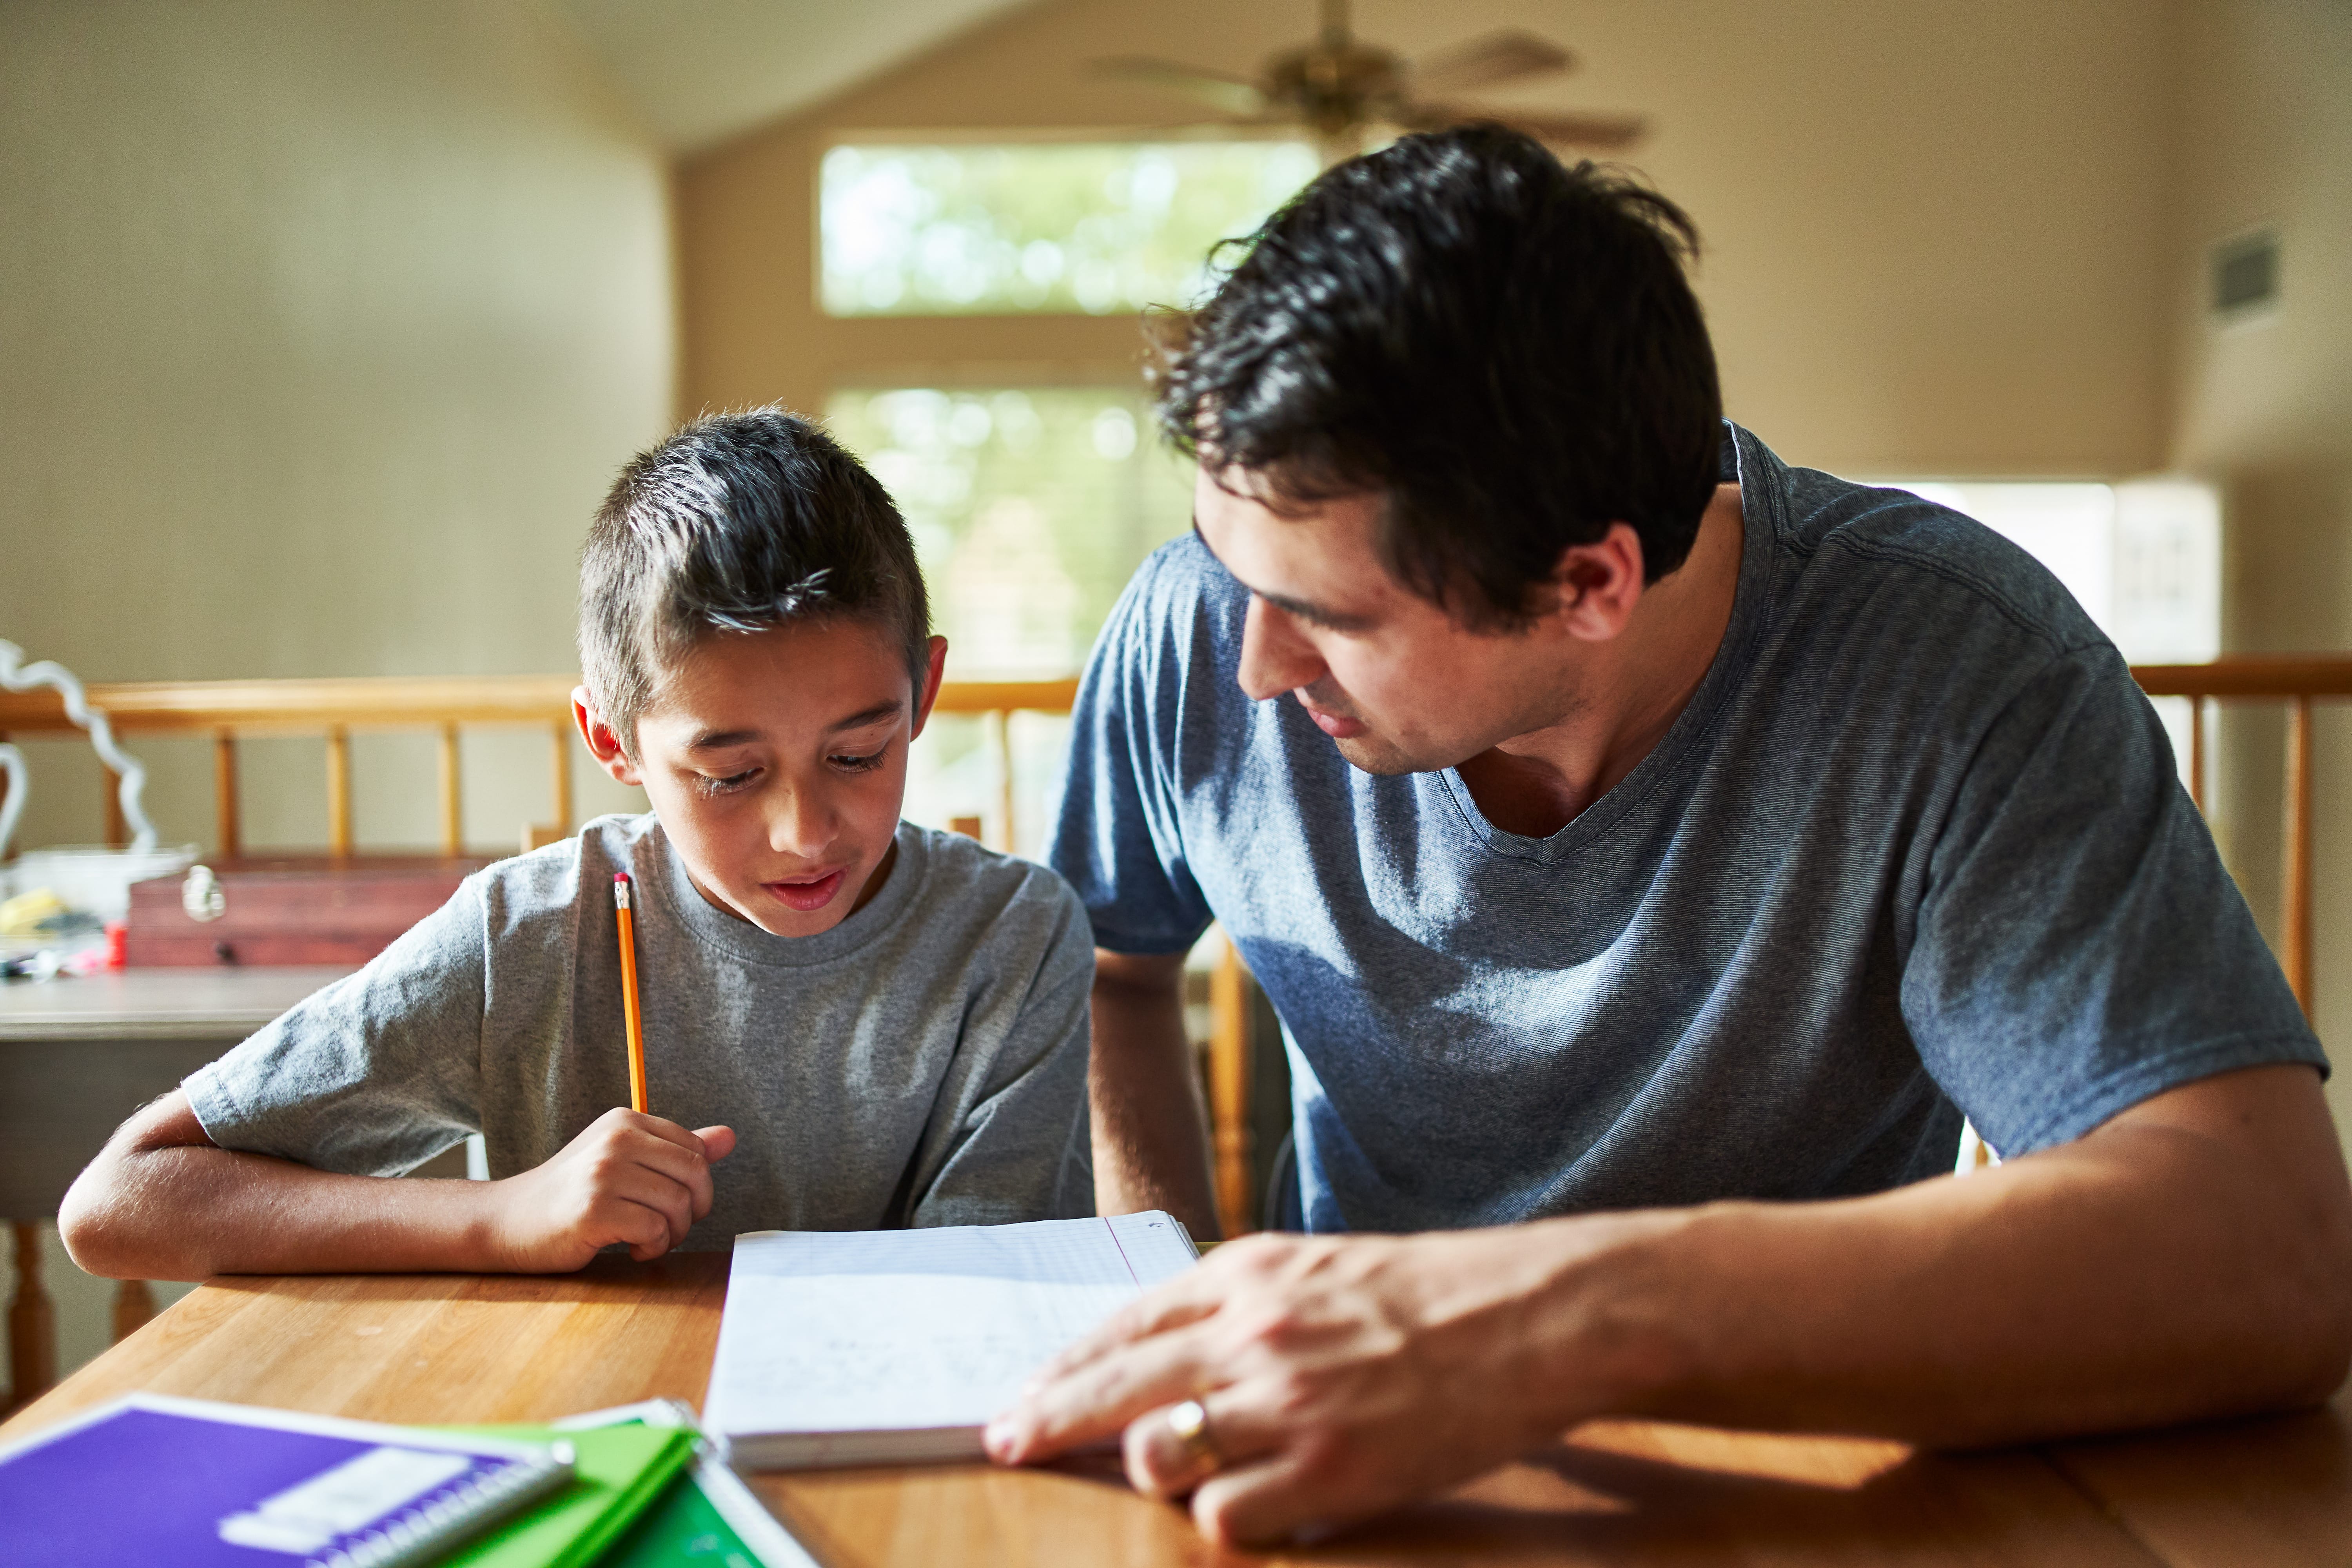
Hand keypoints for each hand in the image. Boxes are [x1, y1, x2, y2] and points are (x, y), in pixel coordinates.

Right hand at [485, 1108, 736, 1270]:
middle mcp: (617, 1139)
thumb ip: (676, 1150)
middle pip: (695, 1175)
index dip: (698, 1185)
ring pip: (678, 1205)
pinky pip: (653, 1230)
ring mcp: (604, 1173)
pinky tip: (630, 1249)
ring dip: (671, 1234)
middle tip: (668, 1228)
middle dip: (693, 1210)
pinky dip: (651, 1248)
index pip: (696, 1150)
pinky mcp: (594, 1209)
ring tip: (647, 1240)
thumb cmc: (572, 1193)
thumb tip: (730, 1137)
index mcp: (626, 1121)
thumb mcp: (623, 1161)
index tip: (677, 1204)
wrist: (509, 1221)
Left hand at [983, 1225, 1619, 1545]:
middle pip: (1112, 1389)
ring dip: (1154, 1471)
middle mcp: (1252, 1333)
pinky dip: (1227, 1518)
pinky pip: (1225, 1517)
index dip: (1059, 1370)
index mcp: (1246, 1274)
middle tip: (1005, 1446)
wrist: (1530, 1316)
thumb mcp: (1313, 1268)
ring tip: (1180, 1472)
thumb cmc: (1425, 1294)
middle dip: (1045, 1423)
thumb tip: (1148, 1354)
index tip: (1017, 1401)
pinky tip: (1256, 1503)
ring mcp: (1287, 1405)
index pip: (1120, 1327)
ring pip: (1158, 1456)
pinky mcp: (1328, 1473)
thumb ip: (1231, 1304)